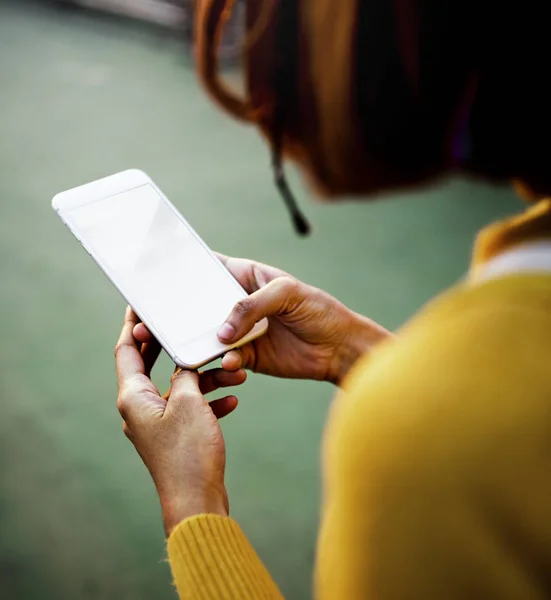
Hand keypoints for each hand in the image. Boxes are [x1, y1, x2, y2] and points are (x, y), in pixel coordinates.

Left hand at [115, 308, 245, 534]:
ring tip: (236, 372)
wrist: (197, 500)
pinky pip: (191, 408)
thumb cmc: (188, 452)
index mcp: (133, 397)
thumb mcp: (188, 402)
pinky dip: (209, 400)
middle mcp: (140, 408)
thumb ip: (184, 374)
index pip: (127, 350)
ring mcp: (158, 423)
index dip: (133, 325)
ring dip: (205, 377)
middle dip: (172, 346)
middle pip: (152, 366)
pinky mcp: (175, 435)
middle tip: (185, 325)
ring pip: (179, 387)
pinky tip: (232, 399)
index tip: (139, 305)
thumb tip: (183, 362)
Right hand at [134, 255, 391, 385]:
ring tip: (174, 346)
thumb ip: (252, 305)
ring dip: (190, 341)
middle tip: (149, 321)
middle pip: (197, 305)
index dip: (181, 269)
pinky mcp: (245, 356)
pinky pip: (223, 359)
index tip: (154, 274)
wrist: (339, 349)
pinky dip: (222, 362)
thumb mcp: (289, 294)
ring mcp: (239, 331)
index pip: (207, 268)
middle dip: (175, 313)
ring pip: (205, 334)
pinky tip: (231, 363)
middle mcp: (237, 304)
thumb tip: (221, 332)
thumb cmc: (319, 311)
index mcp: (244, 277)